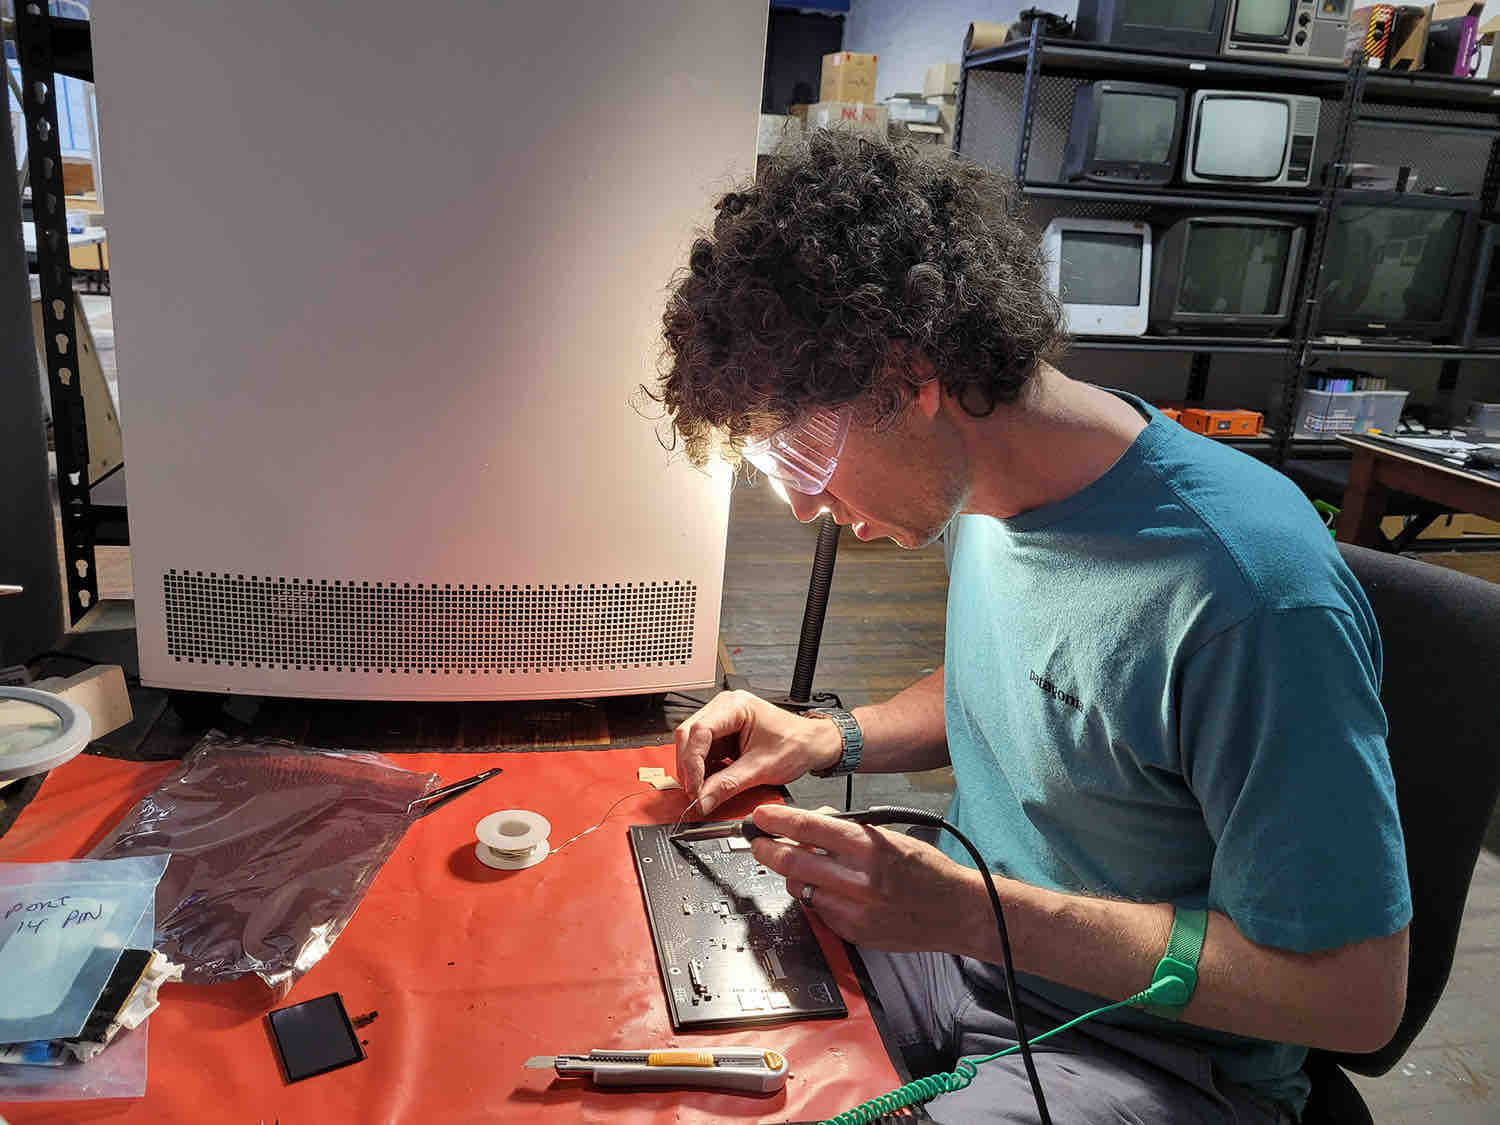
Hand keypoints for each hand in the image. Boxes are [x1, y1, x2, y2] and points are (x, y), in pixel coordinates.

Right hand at [673, 691, 839, 815]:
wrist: (812, 744)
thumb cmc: (796, 744)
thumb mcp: (762, 768)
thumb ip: (729, 785)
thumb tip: (703, 800)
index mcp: (735, 706)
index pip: (699, 731)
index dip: (692, 762)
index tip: (695, 788)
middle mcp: (724, 708)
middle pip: (688, 735)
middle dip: (689, 767)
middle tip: (695, 793)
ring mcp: (722, 720)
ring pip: (691, 744)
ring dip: (694, 770)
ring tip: (704, 791)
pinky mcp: (723, 735)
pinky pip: (703, 752)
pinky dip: (703, 770)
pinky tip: (711, 783)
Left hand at [748, 804, 991, 956]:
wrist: (956, 912)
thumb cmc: (927, 871)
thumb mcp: (891, 836)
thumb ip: (851, 829)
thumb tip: (815, 820)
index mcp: (871, 848)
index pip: (811, 828)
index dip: (779, 820)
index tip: (761, 816)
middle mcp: (860, 880)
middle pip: (794, 861)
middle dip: (767, 849)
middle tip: (759, 843)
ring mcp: (855, 911)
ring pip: (801, 888)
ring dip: (792, 874)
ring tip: (796, 865)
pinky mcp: (854, 933)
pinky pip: (819, 911)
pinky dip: (815, 897)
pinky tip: (826, 889)